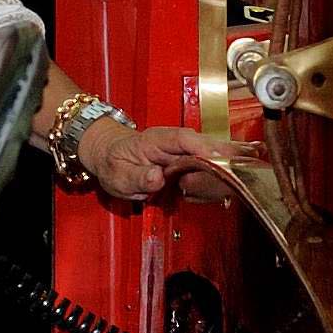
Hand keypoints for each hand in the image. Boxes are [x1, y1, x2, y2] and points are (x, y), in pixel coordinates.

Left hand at [80, 113, 246, 206]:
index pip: (187, 139)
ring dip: (212, 183)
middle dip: (213, 173)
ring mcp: (190, 153)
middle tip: (189, 188)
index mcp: (159, 138)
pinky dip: (210, 188)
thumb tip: (157, 178)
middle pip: (212, 150)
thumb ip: (137, 177)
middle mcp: (179, 142)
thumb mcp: (118, 173)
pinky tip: (193, 194)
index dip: (206, 150)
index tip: (217, 166)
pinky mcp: (196, 165)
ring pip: (219, 164)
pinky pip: (215, 175)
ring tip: (186, 193)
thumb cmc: (116, 162)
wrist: (113, 157)